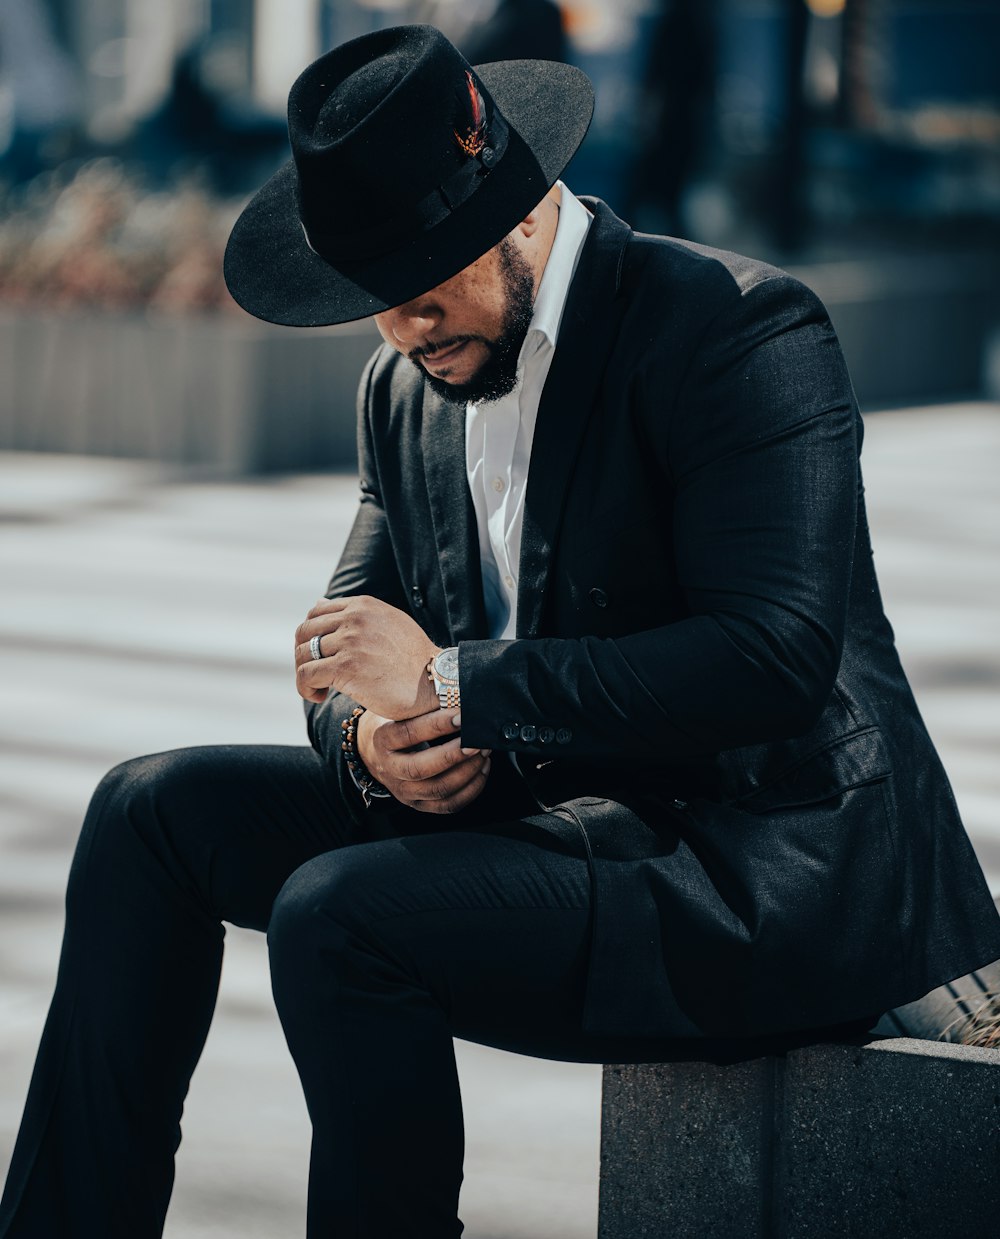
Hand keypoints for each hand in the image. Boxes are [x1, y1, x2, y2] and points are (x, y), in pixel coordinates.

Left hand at [295, 595, 438, 719]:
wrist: (435, 682)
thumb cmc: (413, 659)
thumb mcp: (386, 623)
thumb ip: (355, 614)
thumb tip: (319, 601)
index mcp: (363, 605)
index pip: (316, 613)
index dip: (311, 637)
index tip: (320, 656)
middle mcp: (354, 618)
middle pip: (305, 632)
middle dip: (303, 655)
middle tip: (315, 675)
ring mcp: (350, 641)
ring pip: (303, 654)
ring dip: (305, 675)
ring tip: (319, 689)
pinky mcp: (346, 666)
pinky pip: (307, 675)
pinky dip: (305, 688)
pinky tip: (319, 697)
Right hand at [357, 707, 490, 814]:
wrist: (376, 754)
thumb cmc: (395, 724)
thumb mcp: (399, 711)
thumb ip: (423, 706)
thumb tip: (459, 694)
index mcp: (382, 741)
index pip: (409, 734)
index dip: (437, 725)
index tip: (461, 716)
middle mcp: (390, 770)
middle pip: (421, 769)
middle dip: (454, 755)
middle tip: (477, 741)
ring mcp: (404, 792)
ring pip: (439, 789)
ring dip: (468, 771)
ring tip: (483, 752)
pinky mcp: (419, 804)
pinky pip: (449, 805)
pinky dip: (471, 789)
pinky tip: (482, 770)